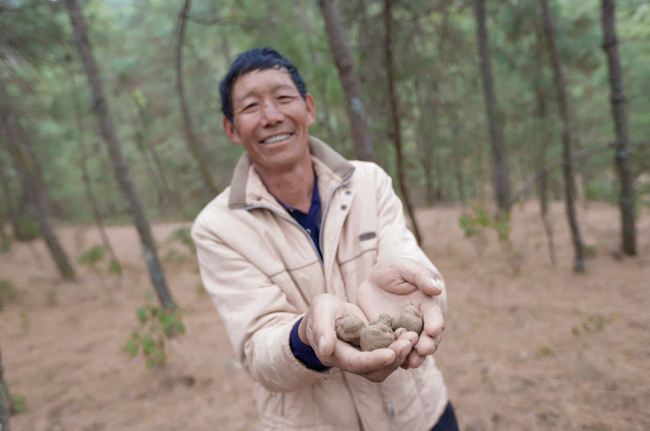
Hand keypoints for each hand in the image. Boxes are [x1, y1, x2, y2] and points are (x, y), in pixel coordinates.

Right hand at [299, 293, 416, 381]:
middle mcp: (352, 362)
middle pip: (375, 370)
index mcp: (337, 356)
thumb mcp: (320, 312)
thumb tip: (326, 349)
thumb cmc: (321, 311)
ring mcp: (365, 358)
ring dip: (401, 353)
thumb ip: (321, 329)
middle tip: (409, 341)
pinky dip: (401, 346)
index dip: (373, 360)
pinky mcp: (375, 350)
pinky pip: (391, 354)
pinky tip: (410, 332)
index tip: (391, 354)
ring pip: (386, 365)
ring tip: (412, 336)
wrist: (327, 314)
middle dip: (394, 357)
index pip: (356, 363)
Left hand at [357, 259, 444, 367]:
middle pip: (427, 338)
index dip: (435, 324)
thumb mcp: (407, 268)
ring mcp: (404, 332)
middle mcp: (419, 323)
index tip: (434, 330)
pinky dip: (394, 356)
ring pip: (412, 348)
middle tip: (423, 351)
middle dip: (427, 345)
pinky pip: (392, 349)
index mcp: (427, 306)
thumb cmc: (396, 268)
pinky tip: (393, 363)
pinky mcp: (388, 338)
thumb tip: (436, 290)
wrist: (376, 278)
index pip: (434, 317)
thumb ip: (421, 276)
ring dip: (413, 356)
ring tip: (411, 363)